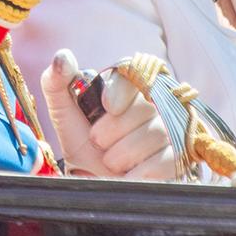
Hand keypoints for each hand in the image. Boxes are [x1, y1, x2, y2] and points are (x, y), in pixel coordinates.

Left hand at [39, 50, 184, 179]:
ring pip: (157, 133)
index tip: (107, 106)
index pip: (136, 73)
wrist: (92, 179)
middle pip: (146, 107)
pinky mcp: (180, 159)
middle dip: (115, 129)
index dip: (123, 89)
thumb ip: (56, 81)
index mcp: (130, 88)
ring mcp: (171, 131)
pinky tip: (126, 177)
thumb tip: (64, 56)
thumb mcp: (62, 111)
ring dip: (125, 153)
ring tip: (110, 161)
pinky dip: (142, 172)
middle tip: (98, 142)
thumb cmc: (81, 141)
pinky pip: (168, 160)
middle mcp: (156, 105)